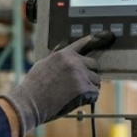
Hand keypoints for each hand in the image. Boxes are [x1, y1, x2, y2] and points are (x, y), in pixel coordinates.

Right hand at [0, 31, 114, 136]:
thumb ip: (55, 56)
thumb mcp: (42, 64)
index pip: (83, 43)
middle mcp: (74, 61)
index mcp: (64, 54)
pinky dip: (89, 99)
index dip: (95, 39)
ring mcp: (80, 74)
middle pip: (94, 64)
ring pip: (96, 80)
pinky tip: (76, 101)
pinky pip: (95, 94)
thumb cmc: (33, 86)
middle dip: (89, 74)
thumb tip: (60, 47)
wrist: (29, 102)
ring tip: (73, 94)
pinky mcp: (83, 88)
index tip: (107, 35)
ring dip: (90, 87)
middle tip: (78, 85)